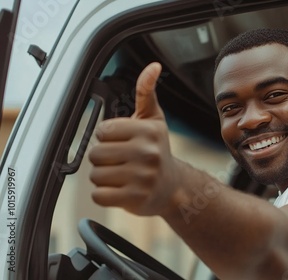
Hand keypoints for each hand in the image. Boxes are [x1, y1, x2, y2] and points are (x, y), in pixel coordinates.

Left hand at [89, 62, 177, 215]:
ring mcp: (142, 177)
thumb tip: (153, 66)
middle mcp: (147, 153)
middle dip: (104, 159)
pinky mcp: (135, 198)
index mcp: (148, 131)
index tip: (122, 143)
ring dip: (104, 177)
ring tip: (122, 175)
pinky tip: (120, 189)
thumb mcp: (154, 120)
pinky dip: (105, 194)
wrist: (174, 187)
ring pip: (96, 175)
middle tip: (121, 161)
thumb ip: (147, 92)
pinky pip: (100, 195)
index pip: (103, 131)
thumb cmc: (158, 150)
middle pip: (96, 154)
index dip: (108, 138)